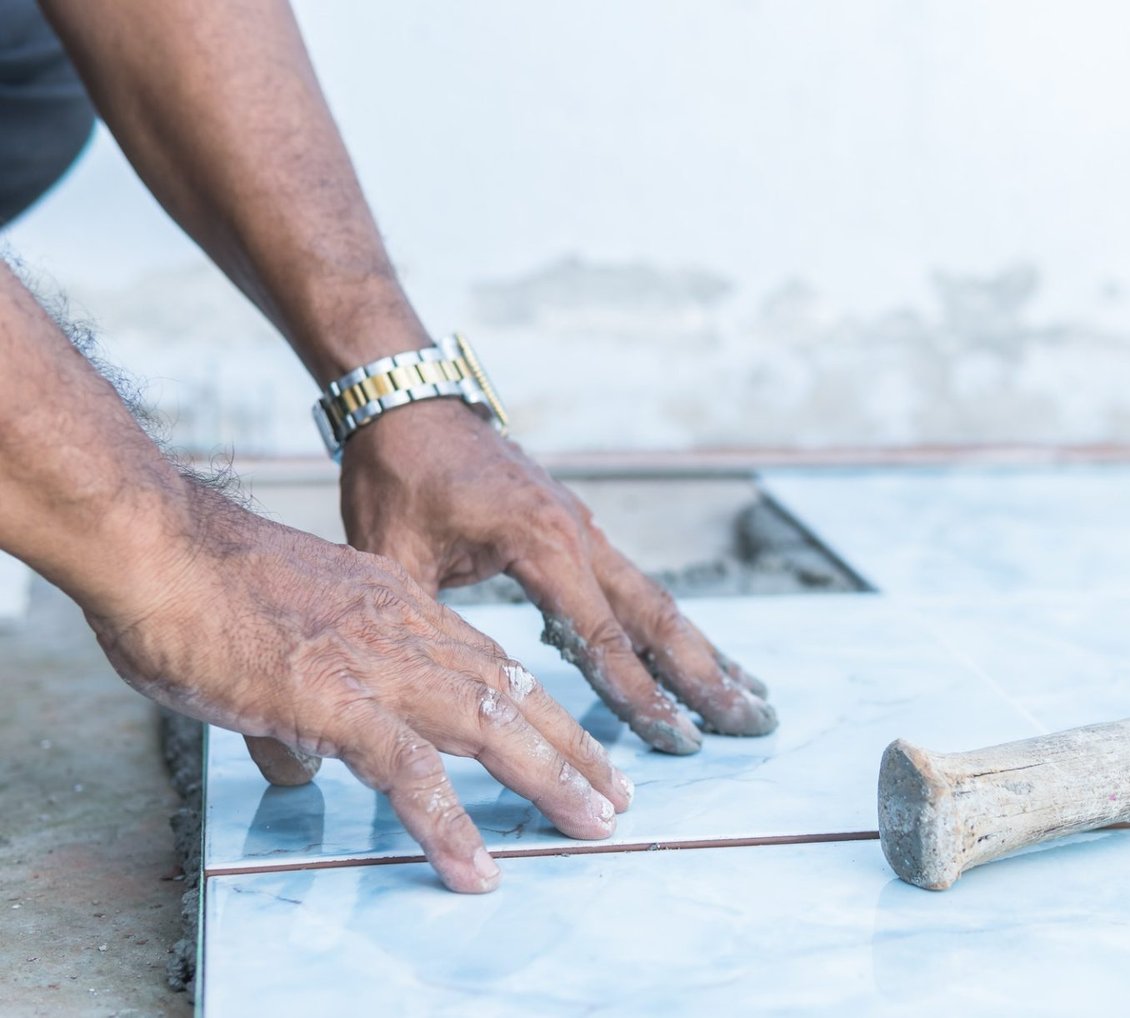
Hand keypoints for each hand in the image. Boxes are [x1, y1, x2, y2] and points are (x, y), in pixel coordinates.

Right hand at [84, 484, 631, 892]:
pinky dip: (449, 823)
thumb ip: (304, 703)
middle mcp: (404, 629)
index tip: (573, 742)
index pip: (489, 661)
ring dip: (548, 780)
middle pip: (512, 693)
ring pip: (488, 727)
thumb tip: (303, 766)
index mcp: (396, 605)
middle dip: (572, 748)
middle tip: (614, 796)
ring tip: (591, 826)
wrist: (156, 545)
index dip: (539, 706)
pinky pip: (409, 772)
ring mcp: (375, 664)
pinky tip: (475, 866)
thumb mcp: (278, 638)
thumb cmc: (198, 586)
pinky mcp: (333, 699)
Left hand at [337, 399, 777, 754]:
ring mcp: (584, 528)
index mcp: (540, 541)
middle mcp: (579, 533)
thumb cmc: (397, 473)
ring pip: (657, 601)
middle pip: (658, 616)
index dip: (639, 694)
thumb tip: (415, 699)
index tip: (679, 742)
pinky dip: (669, 628)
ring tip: (749, 698)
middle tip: (753, 723)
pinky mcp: (578, 528)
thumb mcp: (391, 553)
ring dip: (703, 652)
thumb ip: (418, 624)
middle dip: (706, 676)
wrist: (408, 400)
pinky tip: (690, 655)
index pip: (601, 635)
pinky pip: (635, 586)